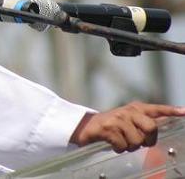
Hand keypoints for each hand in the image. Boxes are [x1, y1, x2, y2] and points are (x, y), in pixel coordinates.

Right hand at [69, 101, 184, 152]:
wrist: (86, 126)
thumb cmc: (111, 126)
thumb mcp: (128, 120)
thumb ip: (143, 122)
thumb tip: (158, 129)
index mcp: (136, 108)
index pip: (157, 109)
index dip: (171, 111)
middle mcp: (128, 111)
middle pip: (151, 128)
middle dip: (147, 139)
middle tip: (139, 142)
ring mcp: (118, 118)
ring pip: (137, 140)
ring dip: (130, 146)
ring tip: (121, 142)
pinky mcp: (108, 128)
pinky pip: (123, 146)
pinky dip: (119, 149)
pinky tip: (113, 143)